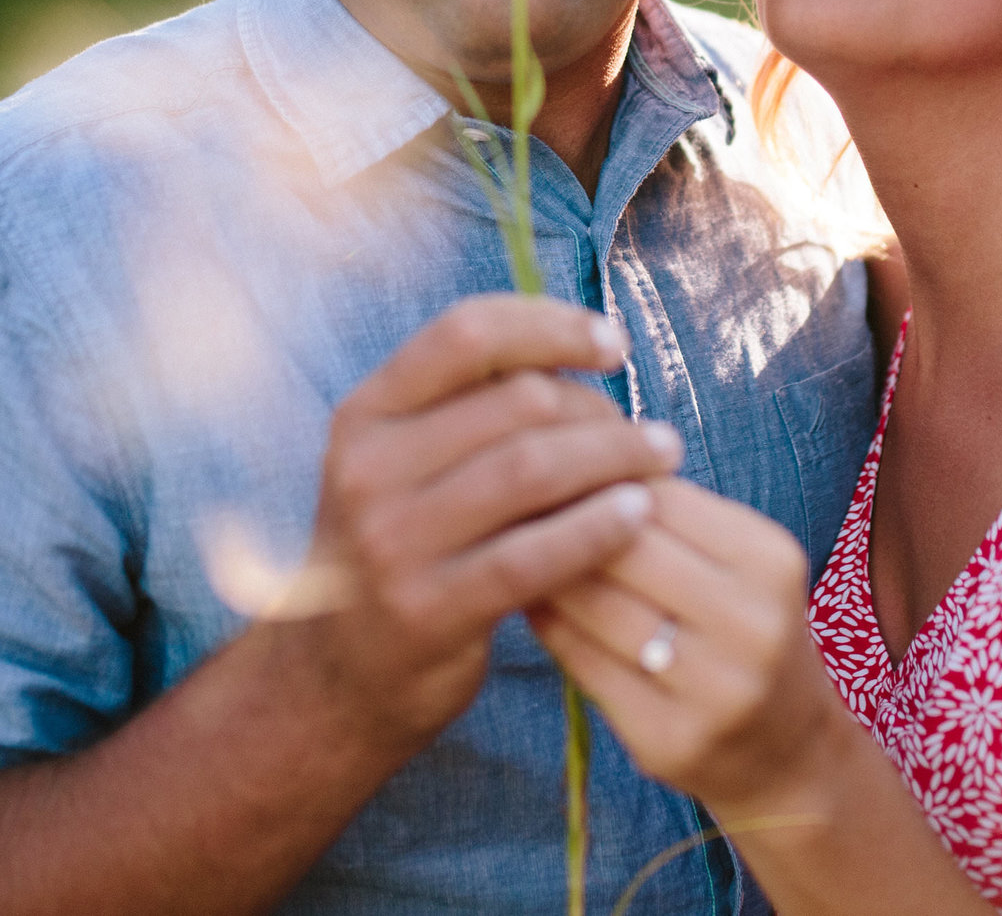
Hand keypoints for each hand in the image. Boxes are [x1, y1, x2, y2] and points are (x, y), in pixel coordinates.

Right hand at [277, 294, 685, 758]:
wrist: (338, 674)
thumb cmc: (404, 547)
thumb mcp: (404, 464)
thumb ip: (469, 408)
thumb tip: (580, 346)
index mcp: (364, 414)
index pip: (466, 334)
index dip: (550, 326)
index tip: (614, 345)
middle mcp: (367, 468)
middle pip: (516, 402)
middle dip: (599, 410)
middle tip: (650, 434)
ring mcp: (391, 541)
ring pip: (531, 470)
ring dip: (614, 459)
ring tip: (662, 462)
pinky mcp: (426, 609)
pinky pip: (533, 556)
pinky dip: (597, 528)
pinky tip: (639, 516)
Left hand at [529, 480, 848, 816]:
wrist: (786, 749)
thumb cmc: (740, 629)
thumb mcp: (733, 562)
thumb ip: (665, 515)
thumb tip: (564, 456)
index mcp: (770, 560)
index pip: (658, 495)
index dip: (593, 476)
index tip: (543, 462)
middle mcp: (752, 623)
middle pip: (624, 548)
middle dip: (561, 520)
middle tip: (507, 502)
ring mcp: (713, 689)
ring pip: (596, 605)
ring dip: (542, 571)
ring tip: (506, 548)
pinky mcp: (668, 740)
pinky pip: (583, 664)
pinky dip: (548, 626)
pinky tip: (530, 605)